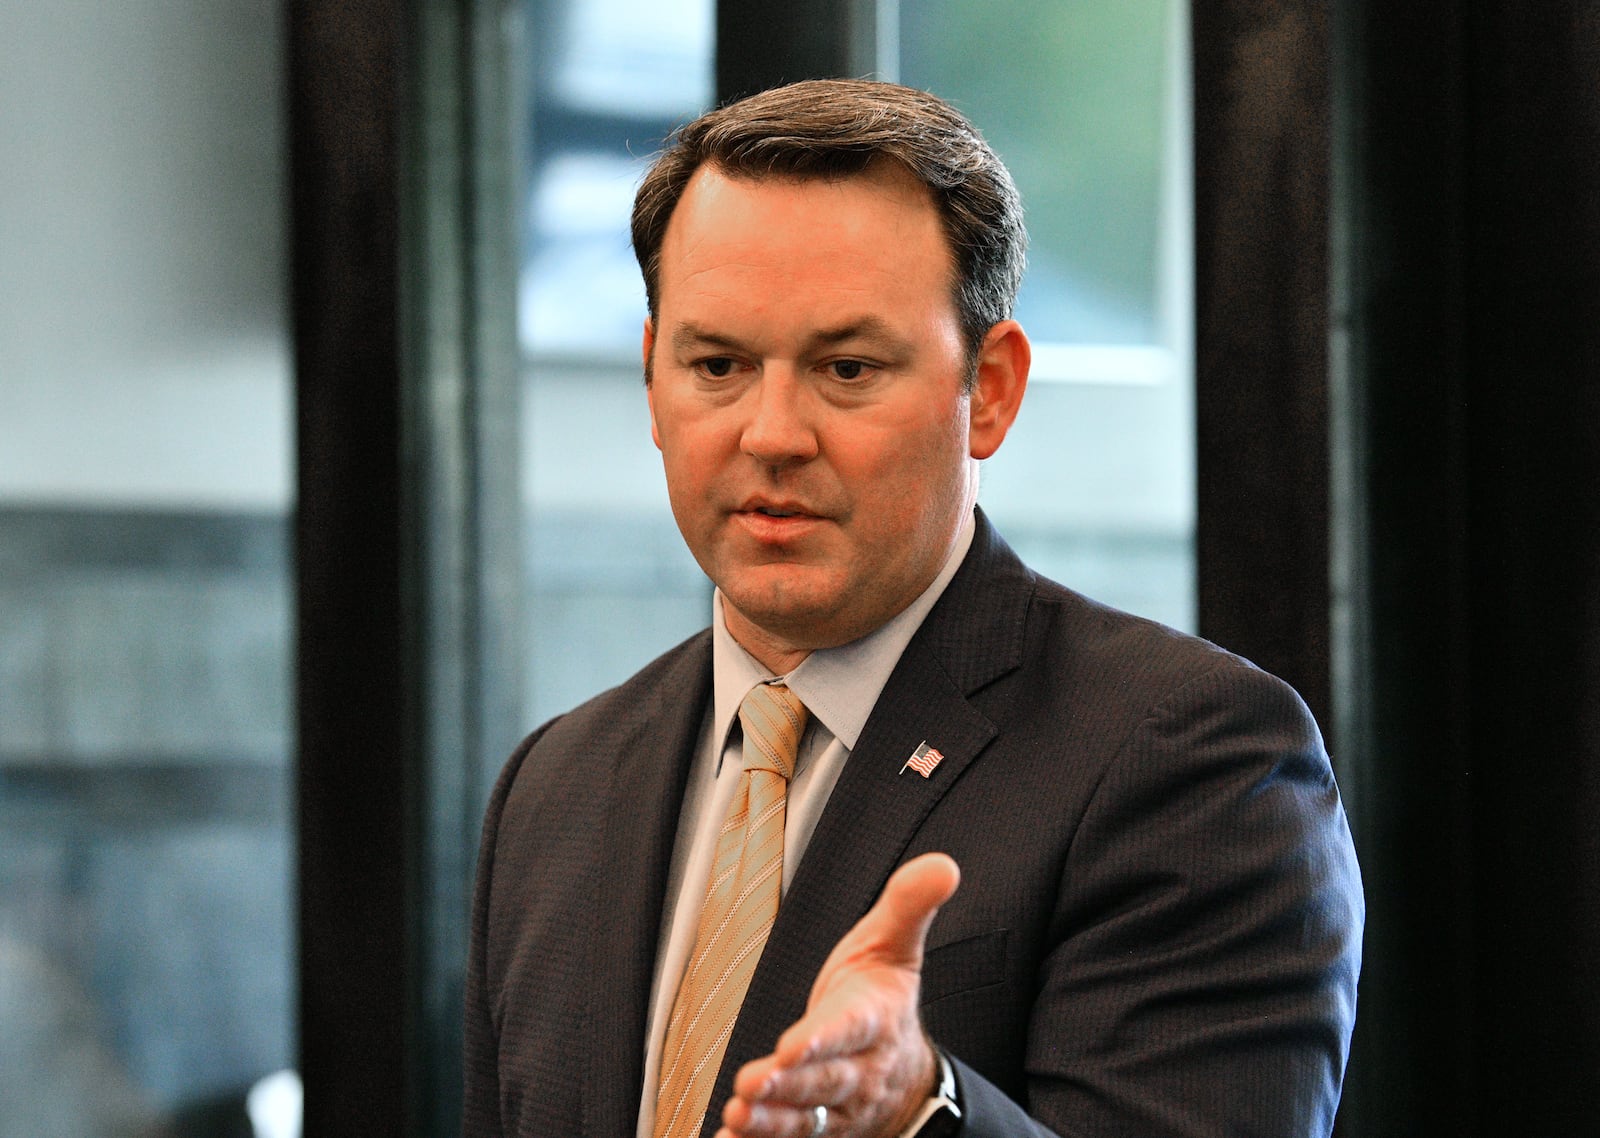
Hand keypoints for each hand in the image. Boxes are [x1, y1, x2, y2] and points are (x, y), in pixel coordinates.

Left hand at [715, 853, 960, 1137]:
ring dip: (771, 1121)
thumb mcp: (896, 944)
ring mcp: (840, 1107)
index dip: (823, 1039)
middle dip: (788, 1085)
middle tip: (750, 1084)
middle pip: (825, 1081)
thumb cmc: (883, 996)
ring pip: (807, 1118)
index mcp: (874, 1018)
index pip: (851, 1028)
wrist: (906, 1075)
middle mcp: (859, 1069)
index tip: (790, 1046)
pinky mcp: (819, 1130)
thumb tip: (943, 864)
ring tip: (739, 1114)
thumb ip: (909, 904)